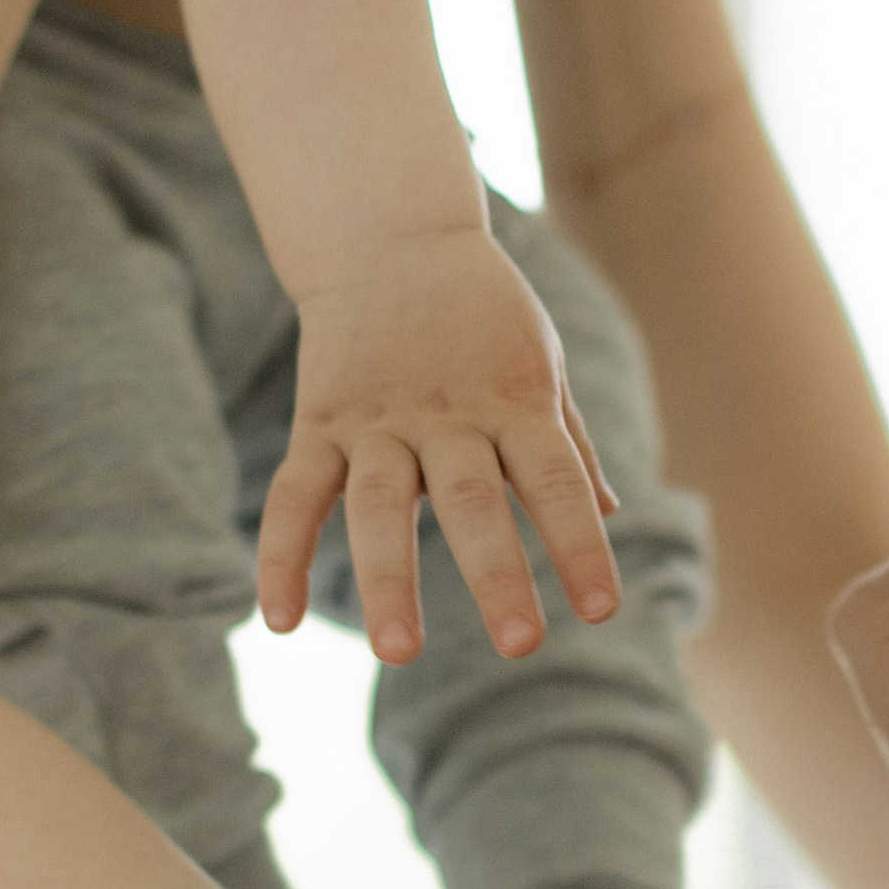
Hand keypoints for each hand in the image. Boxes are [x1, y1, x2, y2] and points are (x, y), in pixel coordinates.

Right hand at [257, 224, 621, 663]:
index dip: (580, 543)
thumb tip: (608, 510)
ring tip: (397, 653)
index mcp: (514, 400)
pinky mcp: (318, 421)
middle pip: (471, 499)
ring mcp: (376, 419)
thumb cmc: (483, 312)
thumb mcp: (540, 360)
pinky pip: (294, 493)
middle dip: (496, 574)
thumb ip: (567, 440)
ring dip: (388, 579)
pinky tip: (279, 620)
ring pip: (378, 505)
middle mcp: (447, 414)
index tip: (601, 610)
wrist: (390, 234)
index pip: (555, 479)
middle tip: (521, 645)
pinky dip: (281, 555)